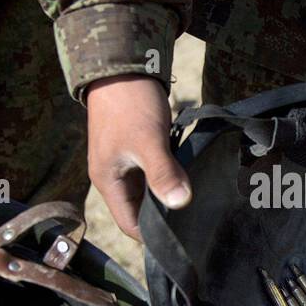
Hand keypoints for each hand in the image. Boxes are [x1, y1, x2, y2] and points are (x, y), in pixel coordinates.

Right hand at [85, 74, 190, 240]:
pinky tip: (190, 178)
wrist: (123, 66)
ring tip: (197, 203)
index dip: (153, 236)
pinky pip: (154, 174)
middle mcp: (113, 177)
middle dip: (165, 218)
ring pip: (149, 192)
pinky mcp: (136, 149)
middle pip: (140, 211)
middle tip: (197, 224)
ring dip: (168, 195)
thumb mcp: (149, 141)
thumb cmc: (130, 103)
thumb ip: (163, 173)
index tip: (183, 239)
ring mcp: (125, 163)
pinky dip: (170, 178)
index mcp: (108, 181)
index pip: (130, 225)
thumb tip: (180, 203)